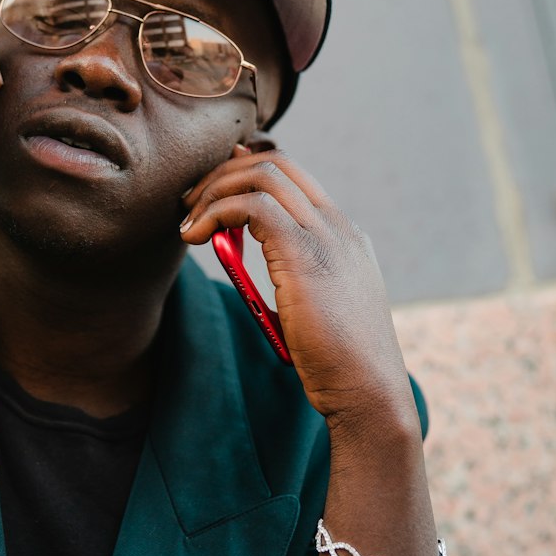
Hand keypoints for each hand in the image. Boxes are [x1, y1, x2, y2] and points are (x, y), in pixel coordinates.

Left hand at [179, 147, 417, 430]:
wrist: (367, 390)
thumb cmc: (336, 360)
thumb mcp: (316, 303)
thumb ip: (290, 270)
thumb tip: (244, 247)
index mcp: (344, 235)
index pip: (293, 177)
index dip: (247, 170)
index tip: (211, 188)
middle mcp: (337, 225)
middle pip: (275, 165)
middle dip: (223, 175)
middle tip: (189, 205)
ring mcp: (324, 234)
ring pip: (262, 175)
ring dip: (214, 191)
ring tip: (188, 225)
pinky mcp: (303, 251)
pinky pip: (250, 206)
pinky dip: (215, 212)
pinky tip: (196, 237)